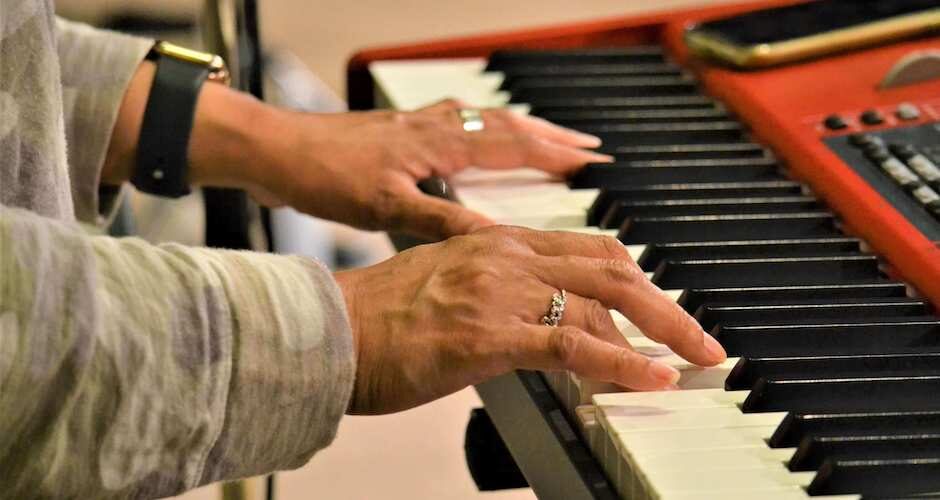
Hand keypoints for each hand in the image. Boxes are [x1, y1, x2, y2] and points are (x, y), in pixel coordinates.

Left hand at [254, 99, 612, 239]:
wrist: (277, 151)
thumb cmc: (325, 175)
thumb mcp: (388, 207)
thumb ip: (444, 221)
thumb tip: (498, 240)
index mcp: (439, 144)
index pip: (512, 145)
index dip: (554, 154)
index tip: (592, 161)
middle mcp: (434, 127)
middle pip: (506, 127)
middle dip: (550, 137)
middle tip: (587, 147)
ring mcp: (416, 126)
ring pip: (482, 121)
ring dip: (520, 130)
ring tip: (546, 140)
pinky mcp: (398, 132)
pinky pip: (454, 122)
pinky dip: (478, 129)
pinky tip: (472, 140)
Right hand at [334, 226, 726, 414]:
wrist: (327, 331)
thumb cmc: (376, 318)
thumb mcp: (445, 286)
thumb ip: (494, 293)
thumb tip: (533, 324)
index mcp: (494, 242)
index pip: (586, 252)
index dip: (633, 280)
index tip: (659, 307)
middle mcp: (504, 257)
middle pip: (610, 271)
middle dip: (665, 307)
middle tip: (700, 339)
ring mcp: (499, 292)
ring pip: (601, 305)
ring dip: (658, 336)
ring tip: (691, 362)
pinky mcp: (489, 334)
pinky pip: (572, 346)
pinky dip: (623, 364)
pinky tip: (653, 379)